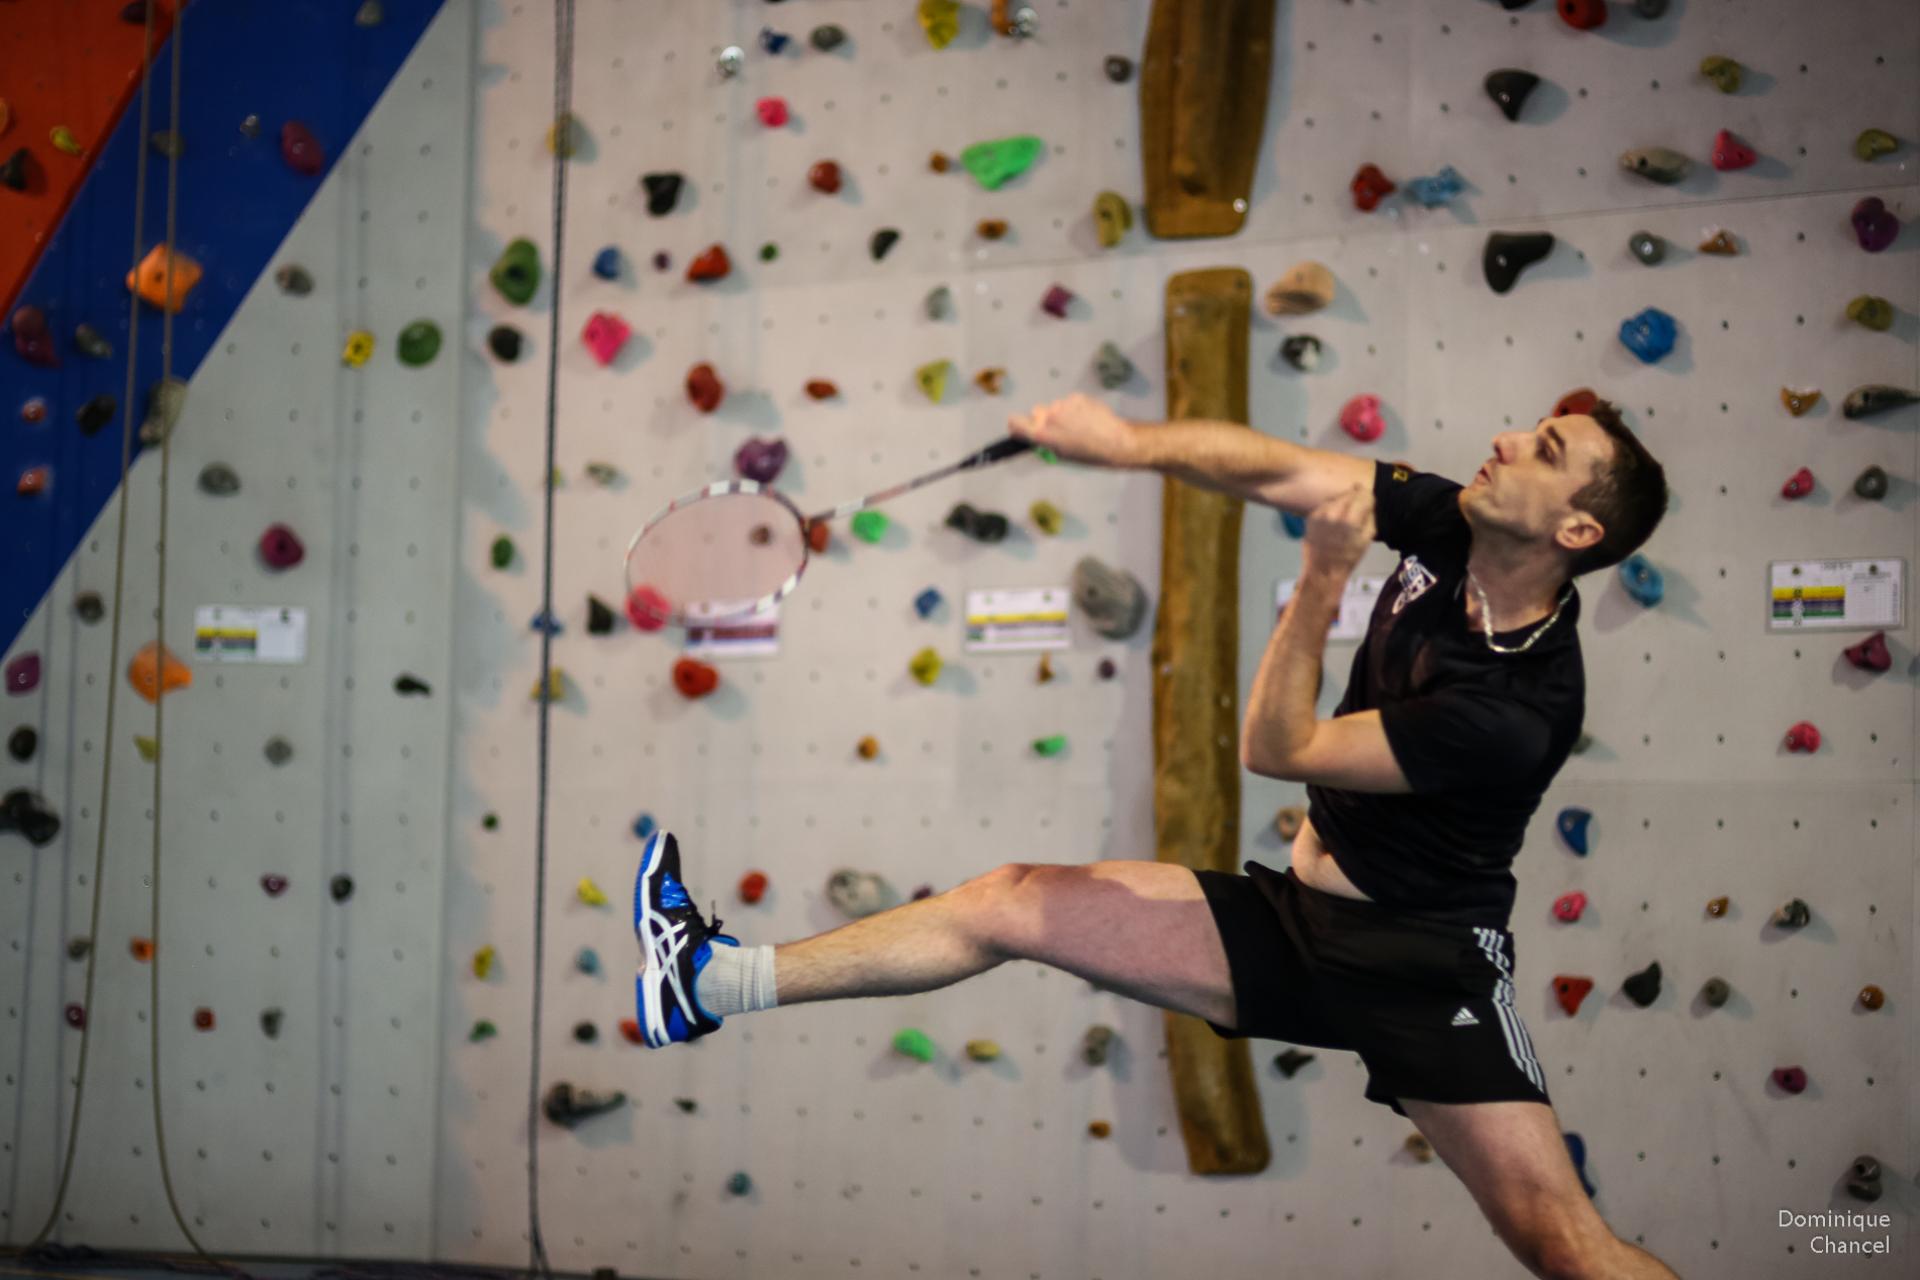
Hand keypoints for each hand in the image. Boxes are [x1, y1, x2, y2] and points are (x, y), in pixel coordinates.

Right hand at [1008, 393, 1140, 467]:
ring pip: (1056, 406)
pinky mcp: (1076, 397)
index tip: (1020, 427)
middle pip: (1036, 411)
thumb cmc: (1089, 454)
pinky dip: (1076, 408)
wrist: (1115, 441)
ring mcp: (1063, 404)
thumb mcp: (1061, 455)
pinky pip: (1070, 402)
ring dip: (1063, 413)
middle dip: (1044, 418)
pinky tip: (1087, 418)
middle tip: (1060, 428)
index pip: (1015, 422)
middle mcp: (1050, 416)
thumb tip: (1037, 436)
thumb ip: (1045, 442)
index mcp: (1043, 434)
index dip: (1017, 424)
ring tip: (1079, 425)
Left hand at [1302, 483, 1373, 577]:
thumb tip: (1371, 503)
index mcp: (1351, 520)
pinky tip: (1334, 519)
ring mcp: (1320, 513)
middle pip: (1350, 494)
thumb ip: (1370, 518)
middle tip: (1358, 508)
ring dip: (1343, 502)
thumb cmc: (1348, 557)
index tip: (1369, 502)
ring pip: (1337, 498)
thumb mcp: (1366, 539)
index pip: (1364, 495)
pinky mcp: (1311, 516)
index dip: (1368, 497)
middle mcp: (1334, 513)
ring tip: (1345, 515)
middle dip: (1356, 498)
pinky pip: (1325, 505)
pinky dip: (1331, 508)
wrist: (1323, 570)